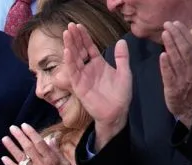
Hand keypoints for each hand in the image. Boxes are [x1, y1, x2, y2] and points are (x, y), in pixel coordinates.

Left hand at [1, 124, 71, 164]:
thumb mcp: (65, 164)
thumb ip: (57, 151)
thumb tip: (51, 139)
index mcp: (52, 159)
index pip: (40, 143)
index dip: (31, 133)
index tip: (24, 125)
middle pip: (28, 148)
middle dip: (20, 136)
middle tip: (12, 128)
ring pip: (21, 158)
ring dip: (11, 147)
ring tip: (4, 139)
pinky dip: (10, 164)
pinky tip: (3, 158)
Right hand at [63, 23, 131, 149]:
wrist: (117, 112)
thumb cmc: (121, 94)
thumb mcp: (125, 72)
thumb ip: (122, 57)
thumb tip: (121, 41)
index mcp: (98, 64)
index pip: (88, 47)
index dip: (84, 37)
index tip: (78, 26)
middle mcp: (88, 69)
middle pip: (79, 50)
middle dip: (74, 38)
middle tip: (69, 26)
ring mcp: (82, 77)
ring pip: (74, 59)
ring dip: (70, 46)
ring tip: (66, 34)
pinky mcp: (78, 86)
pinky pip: (73, 72)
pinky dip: (70, 61)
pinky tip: (67, 51)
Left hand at [160, 21, 191, 128]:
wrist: (190, 109)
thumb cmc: (190, 85)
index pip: (191, 45)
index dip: (184, 33)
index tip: (176, 23)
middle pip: (185, 50)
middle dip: (176, 36)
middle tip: (167, 25)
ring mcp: (183, 79)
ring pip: (178, 60)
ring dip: (171, 46)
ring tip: (165, 35)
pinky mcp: (173, 88)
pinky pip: (169, 75)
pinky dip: (166, 65)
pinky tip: (162, 55)